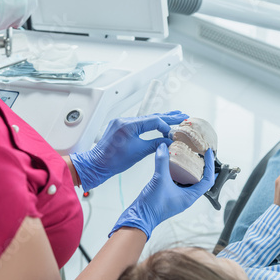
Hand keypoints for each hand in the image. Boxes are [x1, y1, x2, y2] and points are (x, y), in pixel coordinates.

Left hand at [70, 111, 187, 190]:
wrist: (96, 164)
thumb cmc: (113, 161)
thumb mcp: (138, 153)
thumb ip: (155, 145)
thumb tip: (168, 142)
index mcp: (129, 125)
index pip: (153, 120)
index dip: (166, 126)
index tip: (174, 134)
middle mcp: (125, 120)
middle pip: (151, 117)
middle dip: (168, 117)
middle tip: (183, 115)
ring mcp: (122, 122)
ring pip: (145, 119)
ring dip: (160, 119)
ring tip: (175, 116)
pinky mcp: (120, 127)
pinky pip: (139, 123)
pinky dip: (150, 124)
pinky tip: (159, 124)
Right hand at [110, 144, 214, 238]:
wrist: (139, 217)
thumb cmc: (152, 206)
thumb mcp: (159, 180)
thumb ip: (162, 162)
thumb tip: (164, 147)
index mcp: (190, 197)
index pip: (207, 180)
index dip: (210, 166)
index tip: (208, 153)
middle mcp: (186, 197)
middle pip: (200, 179)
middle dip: (201, 166)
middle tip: (199, 153)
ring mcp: (177, 196)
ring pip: (188, 180)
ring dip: (189, 168)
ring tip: (188, 156)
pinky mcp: (169, 194)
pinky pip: (177, 181)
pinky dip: (178, 172)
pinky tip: (172, 164)